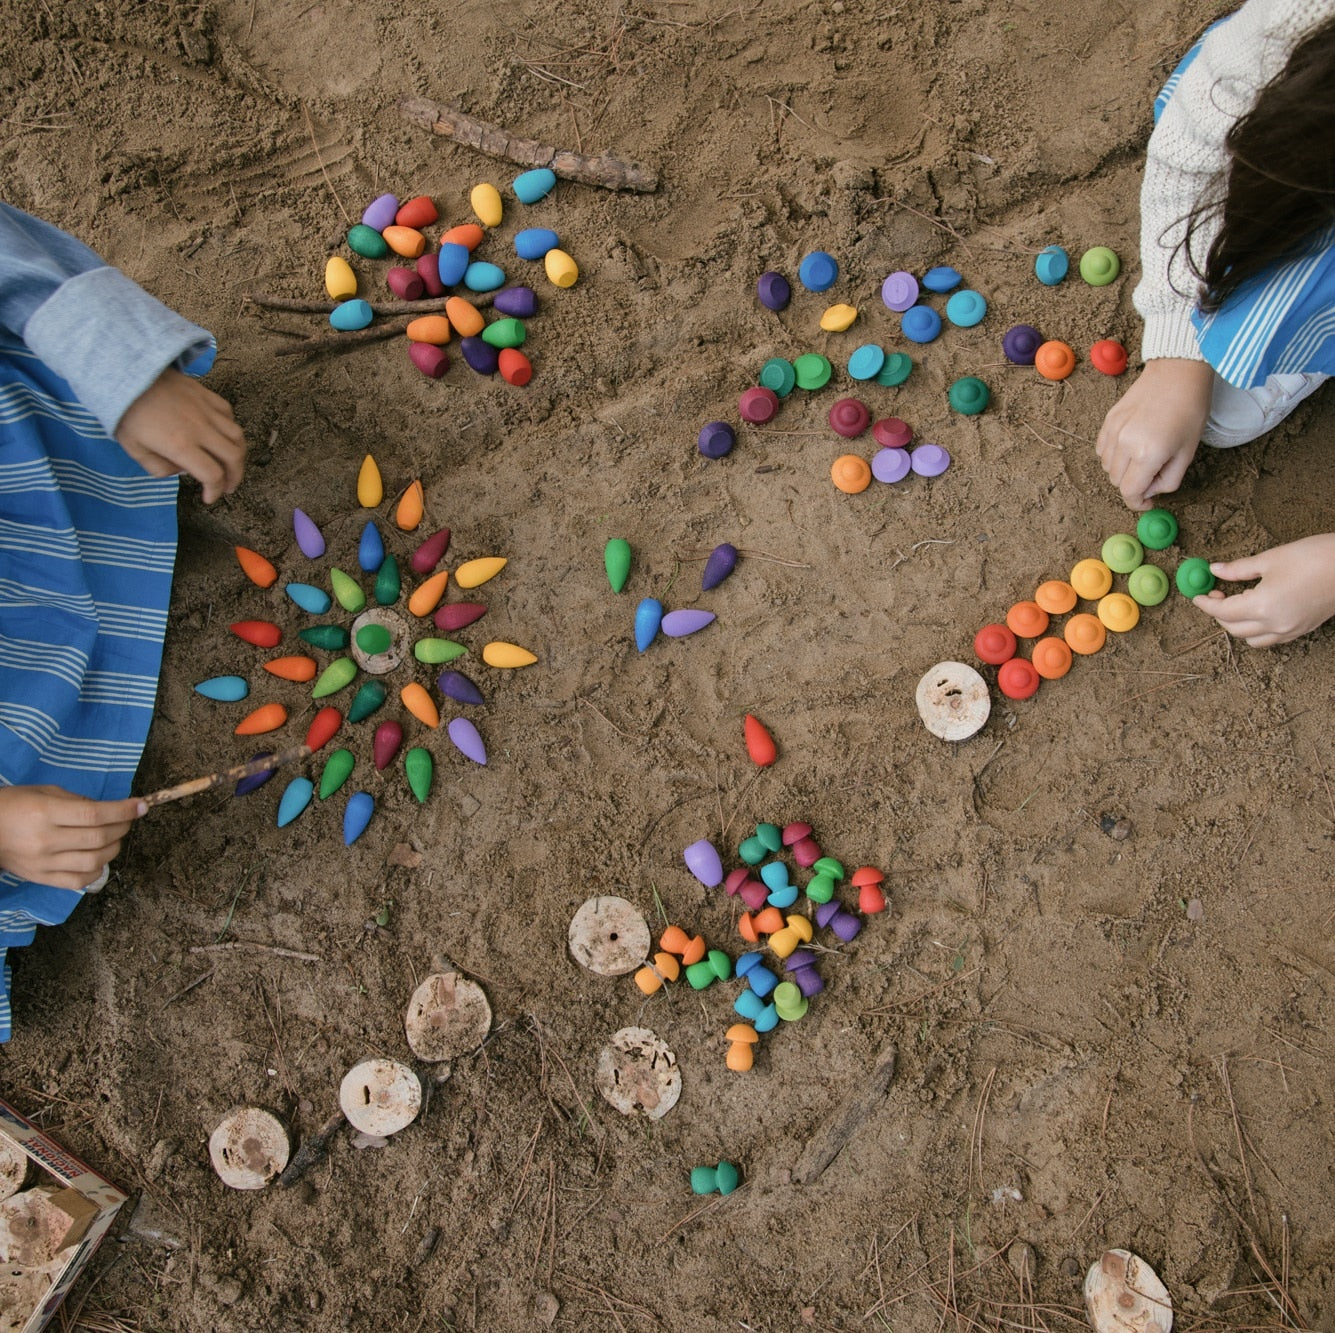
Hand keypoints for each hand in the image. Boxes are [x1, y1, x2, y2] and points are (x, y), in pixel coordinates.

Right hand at [0, 786, 144, 890]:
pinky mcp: (42, 879)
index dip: (123, 811)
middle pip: (98, 838)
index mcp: (46, 813)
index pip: (94, 815)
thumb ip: (78, 801)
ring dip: (114, 848)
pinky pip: (79, 881)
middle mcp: (46, 840)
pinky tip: (99, 858)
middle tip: (127, 820)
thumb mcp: (44, 792)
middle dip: (122, 827)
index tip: (142, 806)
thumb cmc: (15, 805)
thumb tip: (110, 810)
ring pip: (94, 861)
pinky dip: (97, 870)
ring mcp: (44, 863)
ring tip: (114, 838)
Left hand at [115, 368, 247, 503]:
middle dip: (234, 477)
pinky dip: (230, 429)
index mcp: (181, 445)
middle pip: (233, 458)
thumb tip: (181, 471)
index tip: (209, 498)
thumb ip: (159, 468)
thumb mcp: (134, 449)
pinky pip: (229, 415)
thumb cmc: (126, 414)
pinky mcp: (207, 395)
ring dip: (238, 455)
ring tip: (231, 463)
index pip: (212, 475)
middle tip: (228, 486)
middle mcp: (201, 429)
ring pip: (237, 437)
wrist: (126, 374)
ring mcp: (207, 410)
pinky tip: (221, 435)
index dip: (214, 491)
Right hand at [1095, 358, 1214, 510]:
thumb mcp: (1188, 452)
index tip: (1148, 503)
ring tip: (1143, 457)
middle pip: (1117, 482)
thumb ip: (1168, 480)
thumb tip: (1150, 491)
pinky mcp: (1108, 421)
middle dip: (1133, 484)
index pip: (1130, 492)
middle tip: (1153, 473)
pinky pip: (1102, 450)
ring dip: (1123, 470)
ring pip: (1107, 467)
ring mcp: (1113, 431)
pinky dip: (1113, 455)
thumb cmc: (1190, 410)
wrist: (1178, 372)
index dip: (1138, 503)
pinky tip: (1130, 446)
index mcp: (1147, 454)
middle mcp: (1125, 445)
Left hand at [1193, 533, 1334, 645]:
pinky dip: (1257, 630)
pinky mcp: (1302, 630)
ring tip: (1238, 602)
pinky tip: (1258, 610)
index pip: (1222, 611)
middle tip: (1217, 593)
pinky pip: (1270, 638)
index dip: (1206, 603)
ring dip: (1237, 624)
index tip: (1197, 595)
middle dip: (1219, 613)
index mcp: (1262, 606)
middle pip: (1233, 628)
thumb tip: (1214, 570)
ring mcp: (1290, 630)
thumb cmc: (1314, 557)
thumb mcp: (1270, 559)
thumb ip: (1238, 569)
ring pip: (1251, 639)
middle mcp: (1275, 624)